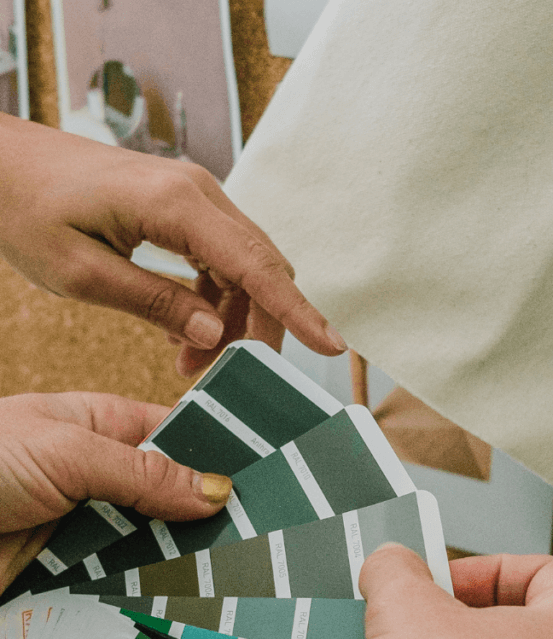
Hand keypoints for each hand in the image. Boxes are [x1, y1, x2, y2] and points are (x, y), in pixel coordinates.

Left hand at [0, 114, 345, 377]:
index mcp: (175, 206)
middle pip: (262, 270)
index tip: (332, 347)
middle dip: (256, 329)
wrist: (1, 163)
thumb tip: (214, 334)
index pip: (256, 267)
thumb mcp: (80, 272)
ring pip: (245, 268)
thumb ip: (154, 303)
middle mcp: (197, 193)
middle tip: (218, 374)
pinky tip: (184, 330)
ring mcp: (193, 197)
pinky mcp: (183, 206)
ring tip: (187, 360)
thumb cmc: (26, 208)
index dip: (298, 312)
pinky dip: (215, 300)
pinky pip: (221, 259)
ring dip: (232, 319)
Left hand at [0, 392, 232, 593]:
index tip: (257, 479)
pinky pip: (118, 581)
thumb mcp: (65, 452)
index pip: (176, 434)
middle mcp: (97, 476)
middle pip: (169, 498)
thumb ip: (142, 473)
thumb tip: (215, 491)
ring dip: (172, 560)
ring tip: (225, 575)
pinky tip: (175, 602)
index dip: (215, 453)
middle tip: (251, 535)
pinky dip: (138, 591)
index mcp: (99, 427)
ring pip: (148, 545)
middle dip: (202, 518)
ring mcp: (85, 525)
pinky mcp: (70, 570)